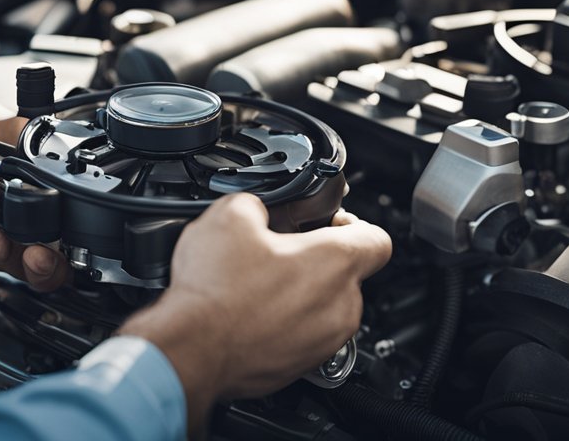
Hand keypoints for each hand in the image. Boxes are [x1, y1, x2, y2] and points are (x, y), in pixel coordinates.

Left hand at [0, 131, 68, 347]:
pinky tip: (3, 259)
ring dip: (28, 239)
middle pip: (15, 200)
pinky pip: (10, 272)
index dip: (19, 169)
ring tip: (0, 243)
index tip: (33, 176)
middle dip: (28, 208)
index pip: (0, 162)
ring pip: (19, 237)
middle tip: (15, 215)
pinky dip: (24, 267)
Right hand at [119, 193, 390, 432]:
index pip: (378, 238)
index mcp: (335, 263)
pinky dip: (285, 324)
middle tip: (277, 251)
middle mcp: (341, 306)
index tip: (327, 223)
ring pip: (326, 306)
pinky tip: (250, 313)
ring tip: (258, 284)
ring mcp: (324, 341)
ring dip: (301, 294)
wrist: (190, 351)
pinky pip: (305, 336)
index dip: (352, 224)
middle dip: (315, 259)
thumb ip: (258, 202)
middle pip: (347, 273)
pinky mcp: (303, 366)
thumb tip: (256, 208)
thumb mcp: (230, 214)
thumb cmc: (215, 293)